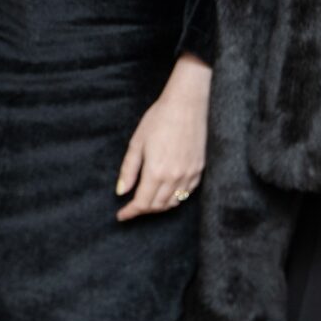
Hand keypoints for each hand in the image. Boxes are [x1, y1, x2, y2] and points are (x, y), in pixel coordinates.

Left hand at [116, 57, 208, 220]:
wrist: (187, 104)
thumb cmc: (159, 119)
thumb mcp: (137, 143)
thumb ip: (129, 170)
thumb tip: (121, 192)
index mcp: (156, 171)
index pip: (142, 203)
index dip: (130, 212)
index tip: (121, 215)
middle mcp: (174, 177)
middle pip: (157, 205)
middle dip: (143, 210)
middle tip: (132, 207)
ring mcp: (189, 174)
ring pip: (173, 202)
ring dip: (159, 206)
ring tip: (147, 201)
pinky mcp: (199, 169)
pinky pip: (186, 193)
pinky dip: (175, 198)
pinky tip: (167, 192)